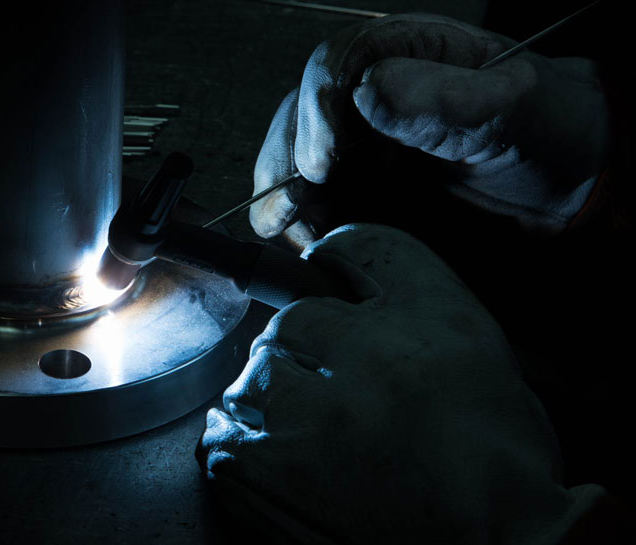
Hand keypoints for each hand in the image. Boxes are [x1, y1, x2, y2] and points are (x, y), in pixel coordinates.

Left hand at [198, 224, 604, 543]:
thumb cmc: (494, 458)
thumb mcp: (484, 351)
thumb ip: (412, 293)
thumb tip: (332, 258)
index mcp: (436, 322)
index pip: (364, 249)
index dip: (338, 266)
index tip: (329, 282)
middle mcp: (373, 360)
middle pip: (292, 320)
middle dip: (302, 347)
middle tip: (329, 386)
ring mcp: (316, 419)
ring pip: (252, 376)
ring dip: (269, 397)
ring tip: (309, 431)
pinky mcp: (275, 476)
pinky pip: (223, 439)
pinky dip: (242, 444)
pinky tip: (276, 458)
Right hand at [250, 14, 609, 243]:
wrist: (563, 181)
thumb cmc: (547, 125)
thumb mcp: (508, 107)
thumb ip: (442, 99)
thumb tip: (367, 93)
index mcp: (402, 51)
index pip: (335, 65)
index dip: (318, 110)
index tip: (323, 163)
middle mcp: (368, 92)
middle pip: (298, 114)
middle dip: (287, 161)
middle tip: (294, 205)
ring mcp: (357, 140)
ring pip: (290, 158)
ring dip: (281, 196)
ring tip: (296, 228)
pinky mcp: (355, 185)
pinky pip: (308, 200)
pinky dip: (297, 223)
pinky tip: (309, 240)